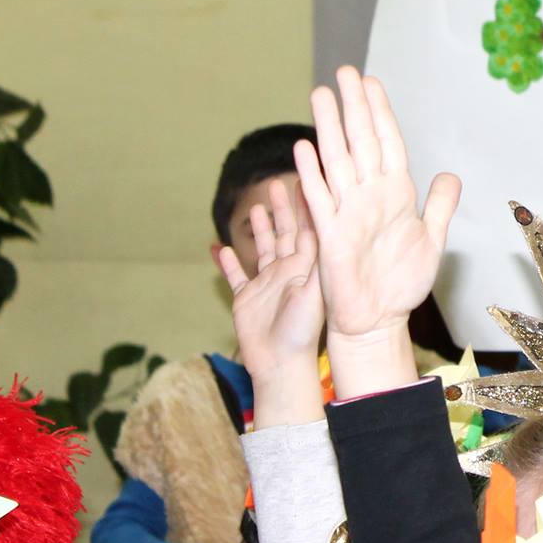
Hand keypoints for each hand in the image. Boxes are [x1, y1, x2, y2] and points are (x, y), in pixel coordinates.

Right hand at [219, 178, 326, 426]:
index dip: (305, 204)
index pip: (307, 228)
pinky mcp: (246, 300)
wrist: (281, 365)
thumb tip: (322, 221)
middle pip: (283, 233)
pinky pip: (236, 277)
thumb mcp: (312, 288)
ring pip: (261, 250)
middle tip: (274, 183)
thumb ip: (315, 257)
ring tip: (256, 208)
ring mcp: (266, 285)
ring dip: (258, 230)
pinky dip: (228, 264)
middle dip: (281, 209)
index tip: (304, 178)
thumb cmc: (303, 331)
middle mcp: (286, 272)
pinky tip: (219, 248)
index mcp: (305, 267)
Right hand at [297, 66, 460, 398]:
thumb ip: (439, 205)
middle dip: (353, 107)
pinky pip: (320, 201)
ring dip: (329, 129)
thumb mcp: (430, 239)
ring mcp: (347, 213)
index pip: (387, 143)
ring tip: (320, 95)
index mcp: (394, 193)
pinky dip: (313, 175)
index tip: (371, 84)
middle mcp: (368, 196)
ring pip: (337, 162)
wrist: (379, 319)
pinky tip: (304, 148)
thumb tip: (449, 175)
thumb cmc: (401, 282)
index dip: (380, 114)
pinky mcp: (331, 236)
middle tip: (344, 72)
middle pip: (360, 142)